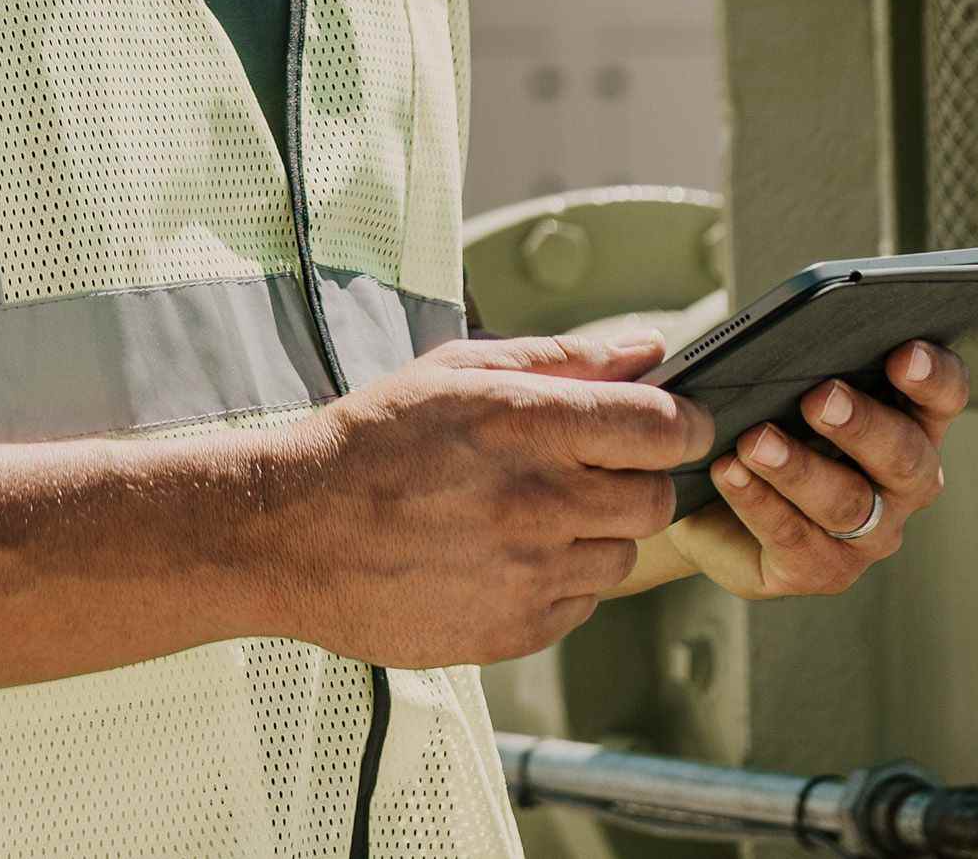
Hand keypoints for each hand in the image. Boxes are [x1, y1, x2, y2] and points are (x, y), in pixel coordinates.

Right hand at [271, 328, 712, 669]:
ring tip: (527, 513)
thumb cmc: (375, 438)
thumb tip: (649, 347)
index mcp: (523, 423)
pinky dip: (559, 579)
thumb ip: (561, 358)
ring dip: (595, 532)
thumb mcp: (455, 371)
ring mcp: (531, 573)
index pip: (660, 427)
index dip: (683, 423)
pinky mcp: (518, 630)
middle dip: (637, 478)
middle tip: (586, 468)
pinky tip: (503, 553)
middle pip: (656, 498)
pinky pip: (582, 604)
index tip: (675, 424)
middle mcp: (537, 500)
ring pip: (622, 555)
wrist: (295, 530)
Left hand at [669, 341, 968, 599]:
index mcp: (906, 419)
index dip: (933, 377)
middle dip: (864, 425)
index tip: (904, 353)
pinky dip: (759, 501)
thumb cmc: (754, 415)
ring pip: (848, 503)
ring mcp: (868, 533)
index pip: (941, 396)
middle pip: (905, 457)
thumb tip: (772, 342)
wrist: (705, 489)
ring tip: (755, 441)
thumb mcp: (772, 378)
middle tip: (821, 399)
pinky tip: (729, 472)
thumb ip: (788, 358)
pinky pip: (794, 538)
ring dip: (800, 469)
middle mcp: (901, 482)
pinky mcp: (820, 568)